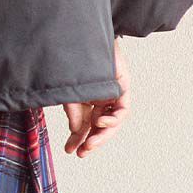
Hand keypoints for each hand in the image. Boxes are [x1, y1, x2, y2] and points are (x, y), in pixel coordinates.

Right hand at [62, 39, 130, 157]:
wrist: (82, 40)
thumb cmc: (72, 64)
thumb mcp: (69, 94)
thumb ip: (74, 113)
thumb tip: (77, 131)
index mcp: (85, 99)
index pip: (83, 123)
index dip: (77, 138)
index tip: (70, 151)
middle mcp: (99, 98)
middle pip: (98, 126)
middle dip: (92, 141)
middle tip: (83, 152)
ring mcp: (112, 94)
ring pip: (113, 122)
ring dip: (102, 134)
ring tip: (91, 142)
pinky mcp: (123, 88)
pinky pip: (122, 111)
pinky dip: (112, 119)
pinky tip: (100, 121)